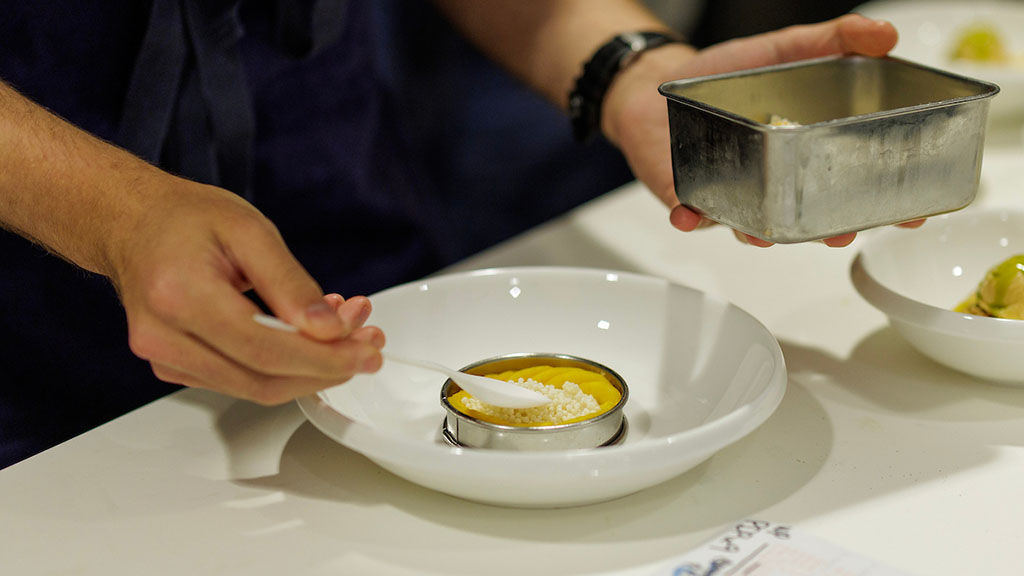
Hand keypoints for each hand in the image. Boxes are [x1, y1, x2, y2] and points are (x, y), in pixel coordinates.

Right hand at [109, 175, 383, 404]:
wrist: (132, 223)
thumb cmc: (185, 218)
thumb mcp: (250, 230)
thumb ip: (292, 284)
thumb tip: (331, 330)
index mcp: (180, 297)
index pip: (266, 351)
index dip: (325, 359)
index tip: (367, 349)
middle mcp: (163, 337)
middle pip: (263, 379)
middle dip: (327, 367)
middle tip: (367, 342)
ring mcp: (163, 358)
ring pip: (255, 387)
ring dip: (310, 368)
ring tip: (346, 333)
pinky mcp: (171, 367)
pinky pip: (240, 381)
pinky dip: (282, 366)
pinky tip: (307, 337)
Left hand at [602, 14, 924, 246]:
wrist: (658, 83)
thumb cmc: (724, 76)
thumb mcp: (786, 49)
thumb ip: (834, 40)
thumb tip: (885, 35)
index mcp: (803, 153)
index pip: (851, 185)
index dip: (883, 202)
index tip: (909, 212)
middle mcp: (772, 181)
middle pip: (808, 218)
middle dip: (826, 230)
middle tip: (841, 231)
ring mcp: (732, 192)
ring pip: (751, 225)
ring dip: (760, 232)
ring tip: (766, 234)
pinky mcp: (688, 194)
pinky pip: (691, 214)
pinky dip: (690, 218)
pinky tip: (689, 216)